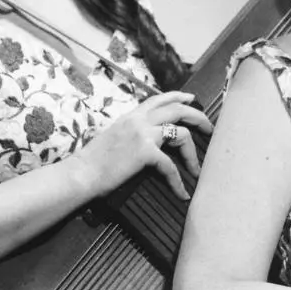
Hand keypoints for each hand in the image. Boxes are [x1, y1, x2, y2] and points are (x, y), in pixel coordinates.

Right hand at [71, 91, 212, 199]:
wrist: (81, 173)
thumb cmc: (93, 162)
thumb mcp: (113, 137)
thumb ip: (130, 133)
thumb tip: (145, 140)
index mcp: (130, 116)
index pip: (159, 98)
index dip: (179, 96)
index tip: (192, 99)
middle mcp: (138, 120)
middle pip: (177, 109)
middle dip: (198, 117)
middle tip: (209, 129)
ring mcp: (142, 134)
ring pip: (181, 133)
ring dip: (193, 153)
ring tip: (196, 168)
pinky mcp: (144, 152)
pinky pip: (170, 165)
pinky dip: (179, 181)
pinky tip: (181, 192)